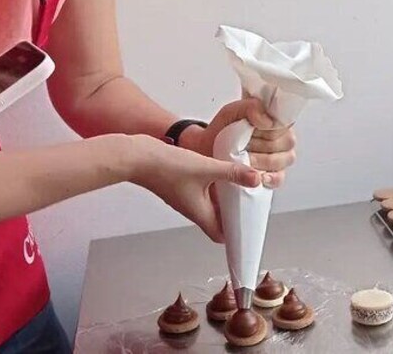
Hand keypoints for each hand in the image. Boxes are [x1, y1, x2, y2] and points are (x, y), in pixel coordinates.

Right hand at [126, 134, 260, 242]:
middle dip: (233, 215)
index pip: (220, 235)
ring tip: (240, 187)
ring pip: (209, 205)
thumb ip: (232, 173)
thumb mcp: (206, 168)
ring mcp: (184, 197)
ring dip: (224, 199)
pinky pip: (201, 192)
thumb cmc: (166, 167)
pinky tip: (220, 172)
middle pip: (217, 220)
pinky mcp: (179, 185)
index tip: (249, 228)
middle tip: (250, 204)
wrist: (137, 157)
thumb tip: (256, 178)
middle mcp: (191, 209)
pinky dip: (213, 187)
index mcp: (199, 213)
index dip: (235, 235)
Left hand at [182, 99, 296, 188]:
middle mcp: (284, 138)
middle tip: (243, 145)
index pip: (285, 123)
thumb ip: (250, 108)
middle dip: (261, 145)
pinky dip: (267, 178)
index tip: (252, 130)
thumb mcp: (231, 112)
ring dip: (260, 160)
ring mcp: (282, 158)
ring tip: (243, 158)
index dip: (268, 128)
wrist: (209, 150)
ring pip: (282, 160)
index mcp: (277, 120)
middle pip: (285, 142)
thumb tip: (267, 120)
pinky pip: (279, 178)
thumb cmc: (223, 130)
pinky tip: (255, 175)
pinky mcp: (276, 176)